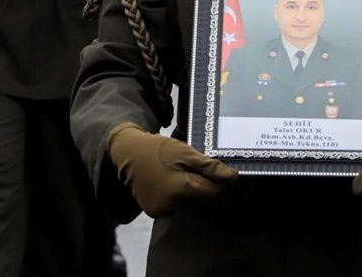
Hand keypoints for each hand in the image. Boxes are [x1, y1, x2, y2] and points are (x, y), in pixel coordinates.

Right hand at [108, 123, 237, 217]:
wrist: (128, 154)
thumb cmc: (158, 149)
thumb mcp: (185, 152)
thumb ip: (209, 167)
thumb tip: (232, 177)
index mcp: (182, 189)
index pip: (212, 190)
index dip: (216, 179)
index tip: (212, 168)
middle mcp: (172, 205)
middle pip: (199, 196)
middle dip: (198, 182)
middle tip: (186, 166)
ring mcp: (161, 210)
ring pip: (186, 201)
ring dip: (184, 189)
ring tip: (172, 173)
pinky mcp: (153, 212)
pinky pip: (173, 205)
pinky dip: (173, 195)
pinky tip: (164, 182)